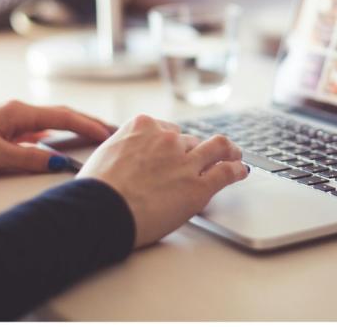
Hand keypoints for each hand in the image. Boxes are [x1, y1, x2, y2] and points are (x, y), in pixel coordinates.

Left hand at [0, 100, 111, 174]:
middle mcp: (17, 110)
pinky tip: (58, 140)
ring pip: (50, 120)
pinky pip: (37, 128)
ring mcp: (10, 118)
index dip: (88, 126)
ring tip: (94, 134)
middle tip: (112, 130)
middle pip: (62, 114)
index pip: (64, 116)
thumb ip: (30, 159)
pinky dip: (55, 132)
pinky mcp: (3, 127)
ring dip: (73, 126)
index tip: (109, 134)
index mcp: (19, 112)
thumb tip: (60, 163)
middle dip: (88, 122)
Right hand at [76, 114, 248, 247]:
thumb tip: (125, 157)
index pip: (167, 129)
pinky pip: (226, 172)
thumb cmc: (95, 190)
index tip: (176, 150)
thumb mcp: (105, 154)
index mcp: (143, 126)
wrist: (100, 210)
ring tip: (234, 155)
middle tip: (199, 162)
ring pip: (216, 148)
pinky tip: (241, 171)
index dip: (172, 143)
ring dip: (227, 151)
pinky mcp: (199, 186)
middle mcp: (167, 139)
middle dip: (193, 152)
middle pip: (189, 141)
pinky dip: (237, 170)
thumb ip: (123, 149)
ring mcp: (185, 160)